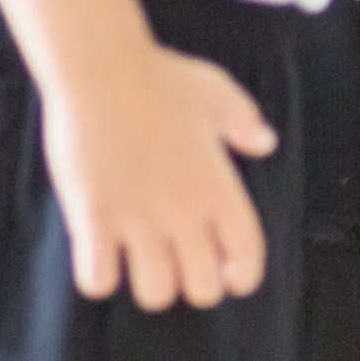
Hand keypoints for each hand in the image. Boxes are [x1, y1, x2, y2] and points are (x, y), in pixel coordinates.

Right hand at [43, 46, 274, 310]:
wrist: (102, 67)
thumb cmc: (160, 76)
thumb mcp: (216, 92)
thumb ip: (244, 122)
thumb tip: (266, 143)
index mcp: (219, 187)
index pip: (248, 258)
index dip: (242, 275)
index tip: (227, 271)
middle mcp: (184, 210)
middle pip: (202, 289)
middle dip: (194, 283)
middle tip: (178, 261)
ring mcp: (137, 217)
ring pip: (155, 293)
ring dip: (149, 283)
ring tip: (139, 258)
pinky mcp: (93, 217)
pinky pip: (98, 280)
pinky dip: (98, 276)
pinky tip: (98, 251)